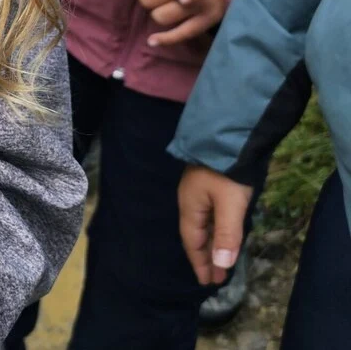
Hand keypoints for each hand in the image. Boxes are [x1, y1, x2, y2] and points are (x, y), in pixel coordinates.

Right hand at [178, 165, 253, 284]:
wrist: (230, 138)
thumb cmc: (228, 172)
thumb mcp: (231, 204)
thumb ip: (227, 234)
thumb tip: (221, 265)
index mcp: (191, 208)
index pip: (193, 242)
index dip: (200, 263)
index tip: (207, 282)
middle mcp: (192, 202)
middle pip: (198, 236)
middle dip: (206, 257)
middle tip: (216, 278)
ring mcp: (201, 193)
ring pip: (205, 226)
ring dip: (213, 245)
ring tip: (222, 261)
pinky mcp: (212, 186)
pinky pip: (212, 216)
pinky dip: (217, 230)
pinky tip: (224, 234)